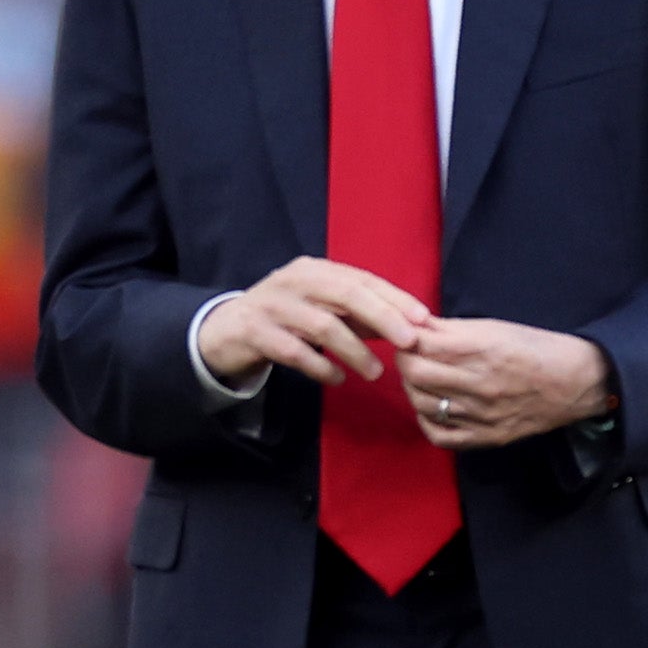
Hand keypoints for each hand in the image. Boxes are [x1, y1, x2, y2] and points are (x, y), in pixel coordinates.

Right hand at [195, 257, 431, 386]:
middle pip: (346, 295)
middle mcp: (294, 280)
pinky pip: (294, 351)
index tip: (423, 319)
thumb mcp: (321, 307)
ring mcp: (272, 305)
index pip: (362, 280)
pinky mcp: (254, 332)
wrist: (224, 330)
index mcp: (315, 269)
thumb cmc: (284, 318)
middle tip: (409, 343)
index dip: (395, 298)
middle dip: (383, 318)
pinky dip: (320, 366)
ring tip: (375, 372)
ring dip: (354, 351)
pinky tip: (337, 378)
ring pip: (323, 325)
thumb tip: (407, 327)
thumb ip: (358, 314)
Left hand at [398, 318, 614, 448]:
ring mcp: (482, 414)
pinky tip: (431, 407)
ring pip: (422, 403)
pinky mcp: (487, 437)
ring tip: (420, 379)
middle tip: (409, 356)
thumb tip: (414, 324)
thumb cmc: (537, 349)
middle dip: (405, 361)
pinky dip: (426, 420)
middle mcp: (480, 383)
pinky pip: (439, 435)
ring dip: (413, 388)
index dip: (405, 339)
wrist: (577, 383)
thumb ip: (452, 329)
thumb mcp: (496, 328)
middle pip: (416, 374)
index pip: (421, 345)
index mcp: (484, 350)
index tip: (406, 336)